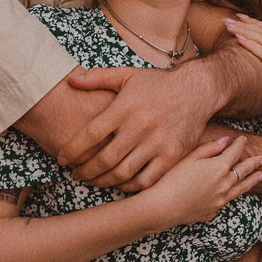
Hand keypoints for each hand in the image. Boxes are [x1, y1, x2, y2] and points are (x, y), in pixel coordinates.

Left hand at [60, 66, 211, 191]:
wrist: (198, 89)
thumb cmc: (158, 83)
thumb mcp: (128, 75)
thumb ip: (98, 77)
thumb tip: (71, 80)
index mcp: (125, 107)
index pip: (91, 134)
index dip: (72, 150)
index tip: (62, 159)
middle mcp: (140, 126)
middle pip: (104, 159)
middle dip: (85, 171)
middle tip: (76, 175)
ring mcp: (157, 143)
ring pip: (123, 173)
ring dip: (103, 182)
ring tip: (93, 181)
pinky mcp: (172, 155)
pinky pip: (146, 180)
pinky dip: (129, 187)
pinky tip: (120, 184)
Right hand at [139, 135, 261, 228]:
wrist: (164, 207)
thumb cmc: (172, 178)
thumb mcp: (189, 158)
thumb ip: (209, 149)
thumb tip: (225, 141)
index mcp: (218, 167)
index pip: (234, 153)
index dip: (239, 144)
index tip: (243, 139)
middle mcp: (224, 184)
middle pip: (243, 171)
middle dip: (254, 162)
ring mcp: (220, 199)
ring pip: (242, 188)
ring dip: (253, 180)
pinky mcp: (214, 210)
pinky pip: (227, 200)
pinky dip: (234, 193)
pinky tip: (235, 191)